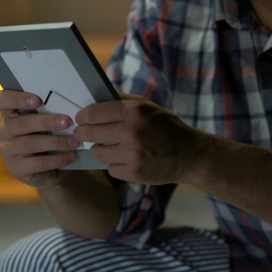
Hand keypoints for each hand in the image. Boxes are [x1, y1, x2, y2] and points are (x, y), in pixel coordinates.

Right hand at [0, 90, 80, 187]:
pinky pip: (36, 163)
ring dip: (56, 142)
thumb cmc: (49, 136)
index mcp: (10, 113)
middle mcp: (4, 130)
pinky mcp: (15, 168)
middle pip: (21, 123)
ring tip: (74, 141)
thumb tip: (69, 105)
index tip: (37, 100)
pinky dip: (56, 159)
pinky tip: (70, 156)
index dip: (17, 98)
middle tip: (67, 121)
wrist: (51, 168)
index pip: (2, 100)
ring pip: (30, 143)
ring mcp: (7, 150)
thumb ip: (50, 111)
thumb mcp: (47, 122)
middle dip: (46, 122)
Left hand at [74, 93, 203, 184]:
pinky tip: (127, 160)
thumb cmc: (167, 127)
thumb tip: (94, 98)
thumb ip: (122, 101)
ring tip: (111, 147)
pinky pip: (110, 169)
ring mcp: (132, 154)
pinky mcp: (134, 172)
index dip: (82, 117)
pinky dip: (116, 165)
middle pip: (88, 134)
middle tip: (83, 134)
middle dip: (83, 134)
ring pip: (97, 153)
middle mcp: (131, 132)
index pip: (92, 113)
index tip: (81, 119)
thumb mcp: (148, 106)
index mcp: (134, 112)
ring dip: (100, 150)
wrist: (190, 155)